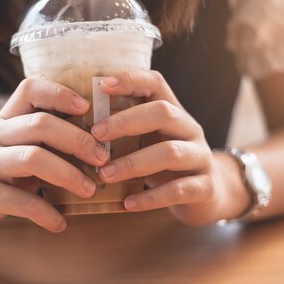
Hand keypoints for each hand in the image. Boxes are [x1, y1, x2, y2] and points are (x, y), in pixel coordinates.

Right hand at [0, 78, 108, 243]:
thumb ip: (43, 140)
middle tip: (102, 158)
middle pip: (40, 124)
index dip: (60, 93)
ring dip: (69, 174)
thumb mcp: (14, 149)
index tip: (87, 106)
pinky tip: (60, 222)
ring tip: (89, 190)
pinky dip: (47, 213)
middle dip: (78, 140)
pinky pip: (22, 202)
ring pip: (33, 158)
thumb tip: (97, 140)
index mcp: (4, 120)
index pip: (30, 89)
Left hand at [91, 70, 246, 225]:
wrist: (209, 194)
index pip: (156, 83)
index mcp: (173, 111)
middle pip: (163, 113)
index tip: (102, 85)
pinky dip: (151, 197)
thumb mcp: (149, 139)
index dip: (131, 80)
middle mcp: (189, 128)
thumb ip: (124, 129)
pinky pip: (178, 190)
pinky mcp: (205, 187)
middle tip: (95, 135)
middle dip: (126, 122)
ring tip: (105, 175)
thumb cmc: (165, 162)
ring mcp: (200, 157)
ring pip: (170, 152)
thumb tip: (75, 123)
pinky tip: (128, 203)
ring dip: (133, 163)